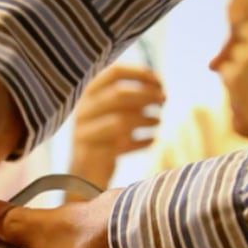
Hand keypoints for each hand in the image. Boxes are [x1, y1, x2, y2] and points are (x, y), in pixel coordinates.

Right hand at [70, 65, 163, 188]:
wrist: (85, 175)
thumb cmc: (105, 137)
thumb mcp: (110, 111)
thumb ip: (126, 95)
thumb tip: (156, 82)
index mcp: (88, 95)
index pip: (113, 73)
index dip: (140, 73)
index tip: (160, 81)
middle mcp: (83, 111)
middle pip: (118, 94)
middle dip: (146, 95)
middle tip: (164, 100)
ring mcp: (85, 134)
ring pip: (120, 121)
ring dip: (145, 118)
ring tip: (158, 120)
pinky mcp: (92, 156)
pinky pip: (121, 146)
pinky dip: (141, 142)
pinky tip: (152, 140)